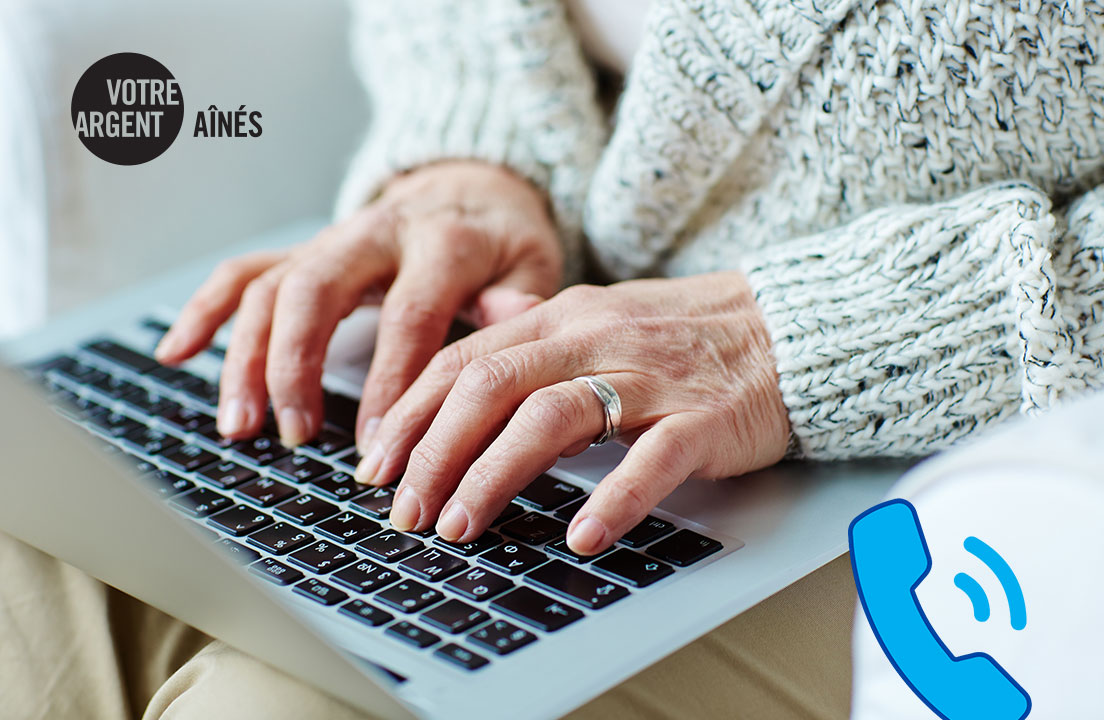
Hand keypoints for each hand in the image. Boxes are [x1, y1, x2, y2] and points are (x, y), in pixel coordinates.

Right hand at [154, 161, 562, 447]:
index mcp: (443, 242)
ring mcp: (334, 240)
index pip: (408, 315)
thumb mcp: (533, 264)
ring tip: (240, 426)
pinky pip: (245, 271)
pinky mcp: (307, 250)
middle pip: (317, 291)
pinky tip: (176, 353)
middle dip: (296, 366)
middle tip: (297, 437)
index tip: (378, 448)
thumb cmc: (504, 242)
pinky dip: (206, 310)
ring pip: (271, 286)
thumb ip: (518, 296)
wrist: (475, 186)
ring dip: (246, 357)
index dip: (390, 384)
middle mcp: (378, 234)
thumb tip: (516, 321)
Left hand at [360, 272, 790, 554]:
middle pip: (490, 387)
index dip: (410, 413)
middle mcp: (594, 338)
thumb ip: (537, 325)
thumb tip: (481, 320)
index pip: (464, 360)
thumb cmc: (688, 332)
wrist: (788, 326)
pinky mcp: (702, 416)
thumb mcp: (602, 313)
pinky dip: (613, 496)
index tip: (375, 466)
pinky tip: (582, 535)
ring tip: (461, 527)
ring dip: (494, 475)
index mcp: (562, 318)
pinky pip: (652, 456)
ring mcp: (648, 376)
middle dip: (434, 452)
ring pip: (552, 416)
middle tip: (405, 511)